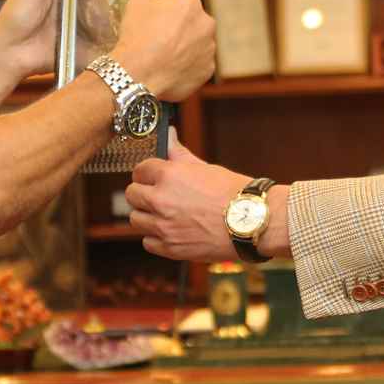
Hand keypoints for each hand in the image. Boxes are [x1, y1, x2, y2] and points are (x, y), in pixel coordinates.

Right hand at [111, 0, 215, 101]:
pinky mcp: (206, 70)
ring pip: (199, 38)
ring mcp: (208, 48)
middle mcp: (205, 23)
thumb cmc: (138, 37)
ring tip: (166, 49)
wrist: (138, 76)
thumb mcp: (137, 4)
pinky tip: (172, 64)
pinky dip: (189, 61)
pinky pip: (199, 61)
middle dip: (183, 18)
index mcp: (189, 3)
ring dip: (188, 40)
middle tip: (163, 27)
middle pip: (196, 14)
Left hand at [127, 139, 245, 261]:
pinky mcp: (170, 248)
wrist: (252, 222)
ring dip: (147, 216)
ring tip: (165, 214)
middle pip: (132, 194)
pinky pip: (147, 241)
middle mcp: (161, 200)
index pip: (139, 170)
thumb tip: (168, 135)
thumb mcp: (204, 167)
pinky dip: (156, 237)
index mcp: (168, 175)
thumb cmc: (233, 192)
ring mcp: (164, 226)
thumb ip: (180, 154)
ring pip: (136, 219)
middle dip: (143, 193)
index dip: (147, 173)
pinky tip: (171, 231)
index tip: (153, 177)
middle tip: (158, 195)